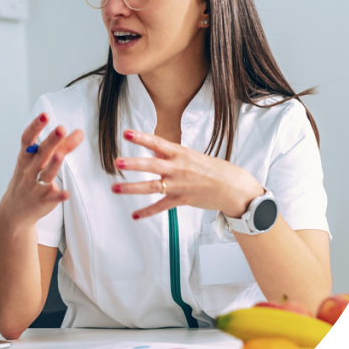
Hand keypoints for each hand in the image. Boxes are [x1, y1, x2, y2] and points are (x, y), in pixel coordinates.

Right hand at [0, 113, 83, 228]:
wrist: (15, 210)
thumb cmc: (27, 179)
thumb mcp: (33, 161)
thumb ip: (53, 147)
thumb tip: (76, 132)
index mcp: (25, 158)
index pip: (27, 139)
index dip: (35, 126)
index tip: (45, 115)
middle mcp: (29, 171)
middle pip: (41, 154)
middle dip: (51, 141)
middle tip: (62, 128)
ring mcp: (35, 186)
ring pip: (45, 174)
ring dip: (53, 164)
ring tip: (61, 154)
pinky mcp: (43, 201)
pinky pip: (51, 198)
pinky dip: (58, 196)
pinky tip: (66, 194)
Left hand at [111, 131, 264, 219]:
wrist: (232, 187)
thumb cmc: (214, 170)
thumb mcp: (192, 156)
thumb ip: (172, 156)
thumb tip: (155, 152)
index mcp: (181, 154)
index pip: (158, 143)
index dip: (142, 138)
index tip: (126, 133)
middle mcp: (178, 168)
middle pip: (152, 165)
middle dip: (134, 164)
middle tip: (117, 162)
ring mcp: (179, 185)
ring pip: (151, 187)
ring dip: (132, 188)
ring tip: (115, 188)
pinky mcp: (181, 200)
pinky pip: (160, 207)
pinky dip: (147, 212)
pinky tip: (135, 215)